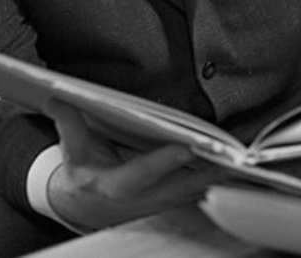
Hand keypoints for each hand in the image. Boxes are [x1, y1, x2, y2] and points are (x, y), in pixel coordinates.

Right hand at [45, 100, 222, 230]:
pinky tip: (233, 168)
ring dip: (216, 178)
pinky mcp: (168, 200)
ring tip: (241, 160)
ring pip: (192, 192)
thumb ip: (68, 122)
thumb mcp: (70, 148)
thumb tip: (58, 96)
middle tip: (232, 157)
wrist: (82, 205)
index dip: (163, 162)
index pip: (140, 175)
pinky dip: (214, 179)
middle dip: (206, 173)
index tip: (187, 148)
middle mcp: (139, 199)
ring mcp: (156, 203)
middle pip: (178, 188)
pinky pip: (195, 190)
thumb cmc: (80, 172)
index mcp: (113, 186)